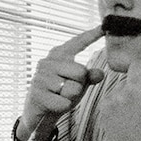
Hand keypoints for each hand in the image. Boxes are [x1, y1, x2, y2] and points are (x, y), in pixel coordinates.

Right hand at [20, 26, 105, 140]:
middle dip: (79, 85)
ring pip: (72, 88)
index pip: (77, 43)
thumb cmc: (60, 94)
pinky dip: (63, 107)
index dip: (91, 35)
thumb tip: (100, 73)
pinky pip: (64, 102)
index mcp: (58, 55)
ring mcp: (40, 77)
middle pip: (80, 72)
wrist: (38, 115)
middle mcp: (47, 62)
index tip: (104, 26)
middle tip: (66, 90)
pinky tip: (53, 105)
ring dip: (70, 98)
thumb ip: (89, 77)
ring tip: (58, 97)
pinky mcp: (37, 93)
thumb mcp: (79, 84)